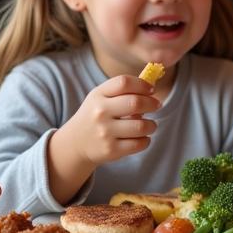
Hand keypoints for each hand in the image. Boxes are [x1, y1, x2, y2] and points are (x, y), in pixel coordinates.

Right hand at [48, 75, 159, 200]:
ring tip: (149, 125)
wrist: (75, 143)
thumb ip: (123, 90)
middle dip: (152, 104)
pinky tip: (142, 137)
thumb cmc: (95, 115)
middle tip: (156, 105)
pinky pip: (140, 144)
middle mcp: (100, 113)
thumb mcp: (101, 97)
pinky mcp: (111, 150)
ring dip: (151, 125)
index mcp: (98, 95)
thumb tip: (151, 88)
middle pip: (135, 103)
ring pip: (141, 126)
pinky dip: (146, 140)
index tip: (151, 90)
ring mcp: (105, 132)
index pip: (124, 83)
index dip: (142, 84)